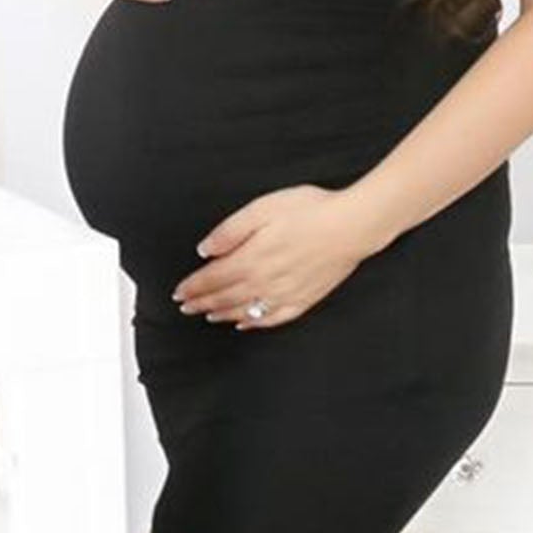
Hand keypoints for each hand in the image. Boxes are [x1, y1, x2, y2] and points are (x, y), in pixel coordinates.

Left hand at [171, 185, 373, 329]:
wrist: (353, 225)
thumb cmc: (311, 211)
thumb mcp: (262, 208)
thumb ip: (230, 231)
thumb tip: (205, 250)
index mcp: (251, 258)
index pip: (212, 278)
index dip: (193, 286)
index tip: (178, 292)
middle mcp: (265, 282)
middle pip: (225, 297)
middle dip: (202, 303)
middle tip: (186, 306)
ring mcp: (285, 294)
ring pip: (246, 311)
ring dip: (222, 314)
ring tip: (208, 315)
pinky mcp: (304, 299)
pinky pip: (273, 319)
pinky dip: (255, 323)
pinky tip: (245, 323)